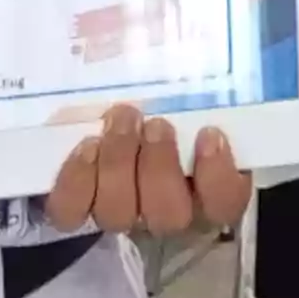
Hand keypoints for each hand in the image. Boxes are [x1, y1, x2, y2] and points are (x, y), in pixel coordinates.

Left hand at [44, 104, 252, 238]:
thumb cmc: (164, 115)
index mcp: (208, 193)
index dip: (217, 176)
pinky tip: (87, 147)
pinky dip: (78, 180)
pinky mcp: (80, 211)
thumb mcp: (196, 109)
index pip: (224, 205)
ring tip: (121, 121)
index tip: (209, 134)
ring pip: (119, 213)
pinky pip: (72, 211)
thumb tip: (226, 81)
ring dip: (119, 163)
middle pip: (167, 214)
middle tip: (156, 124)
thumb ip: (205, 108)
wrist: (117, 125)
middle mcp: (166, 215)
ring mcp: (120, 216)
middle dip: (159, 166)